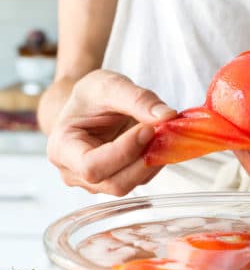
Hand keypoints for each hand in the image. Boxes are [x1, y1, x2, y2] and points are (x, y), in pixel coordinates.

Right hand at [46, 70, 176, 195]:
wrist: (91, 107)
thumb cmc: (91, 97)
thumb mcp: (109, 85)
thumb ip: (137, 98)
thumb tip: (167, 116)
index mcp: (62, 150)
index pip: (92, 165)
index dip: (123, 152)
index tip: (148, 128)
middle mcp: (76, 174)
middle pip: (115, 183)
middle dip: (142, 159)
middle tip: (162, 131)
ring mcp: (97, 183)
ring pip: (131, 185)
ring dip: (152, 161)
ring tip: (162, 134)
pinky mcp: (118, 182)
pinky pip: (140, 180)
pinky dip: (155, 162)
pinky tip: (159, 142)